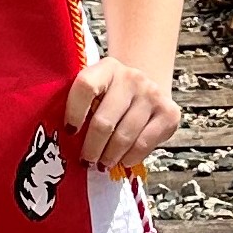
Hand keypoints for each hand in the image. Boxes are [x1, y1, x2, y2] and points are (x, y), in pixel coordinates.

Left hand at [65, 58, 180, 173]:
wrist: (146, 87)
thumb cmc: (112, 95)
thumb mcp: (96, 90)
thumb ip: (81, 106)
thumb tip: (64, 140)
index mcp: (107, 68)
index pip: (86, 86)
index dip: (74, 111)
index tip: (69, 131)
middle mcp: (132, 77)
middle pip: (104, 120)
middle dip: (92, 147)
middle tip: (86, 160)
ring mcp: (152, 94)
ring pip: (124, 136)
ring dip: (110, 156)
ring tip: (102, 164)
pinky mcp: (169, 113)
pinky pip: (144, 144)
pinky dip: (130, 157)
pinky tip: (122, 160)